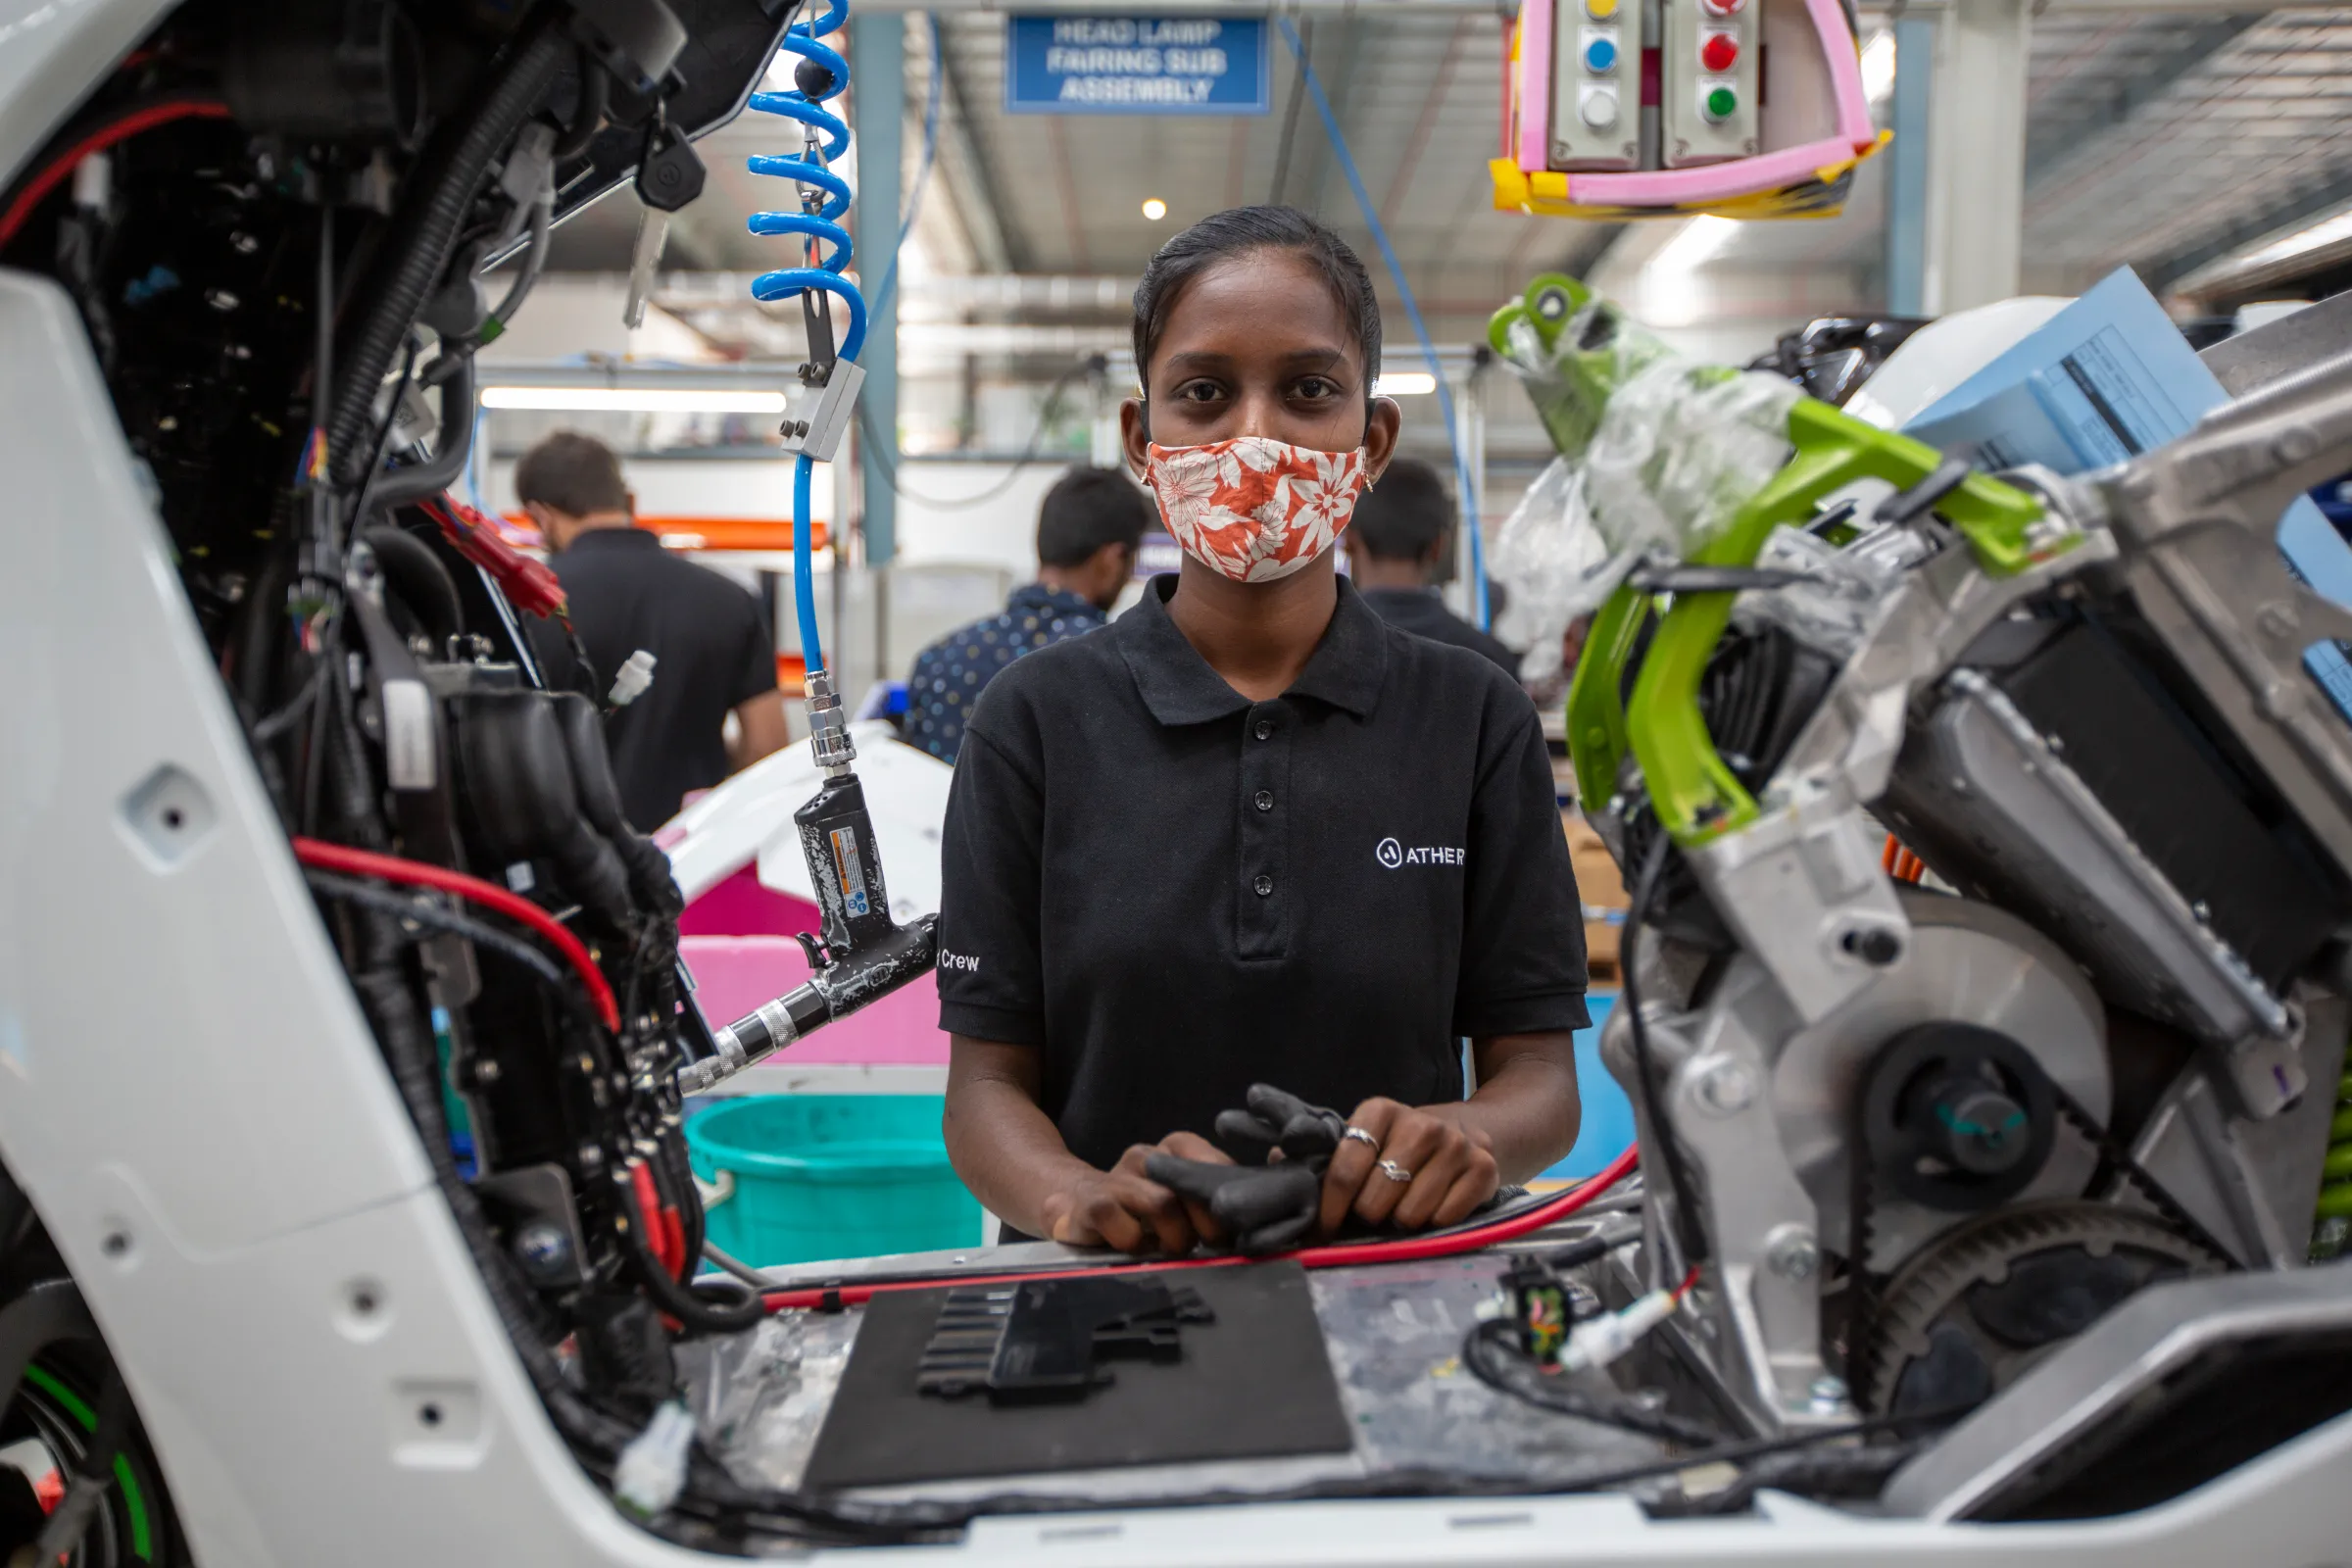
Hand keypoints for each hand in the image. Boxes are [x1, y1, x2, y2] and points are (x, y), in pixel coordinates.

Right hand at [1038, 1134, 1229, 1253]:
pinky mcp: (1093, 1202)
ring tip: (1173, 1251)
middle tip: (1210, 1246)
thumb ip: (1212, 1202)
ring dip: (1175, 1237)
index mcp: (1175, 1149)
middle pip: (1192, 1185)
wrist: (1072, 1203)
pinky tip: (1135, 1249)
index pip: (1216, 1165)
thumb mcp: (1180, 1199)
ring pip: (1162, 1203)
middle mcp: (1148, 1156)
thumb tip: (1255, 1225)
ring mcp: (1118, 1177)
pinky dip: (1134, 1243)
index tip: (1236, 1228)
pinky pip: (1122, 1224)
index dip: (1229, 1200)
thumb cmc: (1141, 1208)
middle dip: (1209, 1224)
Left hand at [1318, 1098, 1499, 1236]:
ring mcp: (1456, 1145)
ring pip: (1409, 1215)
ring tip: (1403, 1206)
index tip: (1323, 1230)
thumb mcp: (1364, 1138)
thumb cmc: (1399, 1145)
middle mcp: (1421, 1123)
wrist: (1465, 1132)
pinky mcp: (1484, 1168)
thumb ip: (1322, 1153)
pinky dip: (1434, 1223)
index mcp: (1380, 1111)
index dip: (1330, 1207)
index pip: (1345, 1169)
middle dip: (1368, 1214)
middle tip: (1374, 1211)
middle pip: (1375, 1200)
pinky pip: (1444, 1219)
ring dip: (1401, 1221)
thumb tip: (1274, 1160)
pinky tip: (1433, 1206)